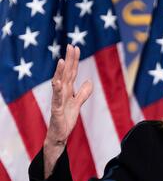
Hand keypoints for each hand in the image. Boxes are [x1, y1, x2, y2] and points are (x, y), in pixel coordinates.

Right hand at [43, 45, 92, 177]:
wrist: (59, 135)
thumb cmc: (65, 118)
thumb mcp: (77, 104)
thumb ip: (83, 93)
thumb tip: (89, 81)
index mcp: (67, 90)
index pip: (71, 72)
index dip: (74, 60)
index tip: (76, 47)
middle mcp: (61, 93)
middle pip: (66, 74)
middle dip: (68, 60)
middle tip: (70, 46)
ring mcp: (58, 100)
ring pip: (58, 83)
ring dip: (60, 72)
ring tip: (62, 60)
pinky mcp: (56, 110)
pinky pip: (56, 99)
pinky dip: (57, 91)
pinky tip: (57, 83)